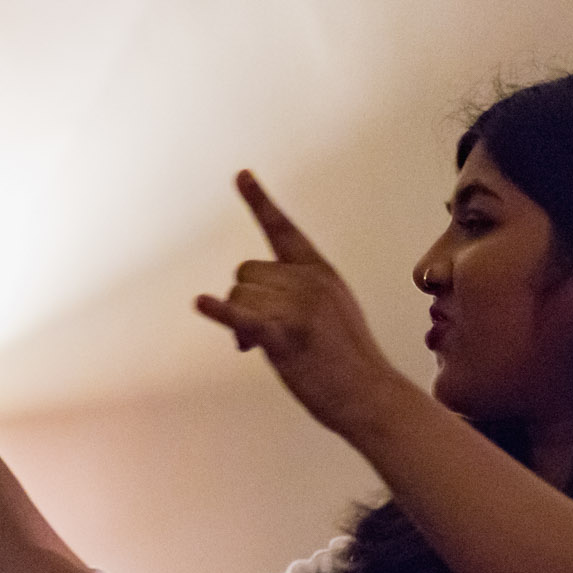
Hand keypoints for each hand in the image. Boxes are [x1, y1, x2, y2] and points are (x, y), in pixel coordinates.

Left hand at [195, 172, 411, 439]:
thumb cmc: (347, 361)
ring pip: (239, 298)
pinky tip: (202, 303)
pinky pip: (243, 318)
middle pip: (246, 274)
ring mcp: (299, 309)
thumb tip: (245, 304)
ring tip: (258, 349)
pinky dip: (221, 313)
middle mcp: (309, 282)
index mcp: (320, 272)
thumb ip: (296, 295)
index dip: (260, 203)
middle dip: (243, 302)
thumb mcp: (330, 312)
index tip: (241, 175)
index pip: (283, 230)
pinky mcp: (286, 337)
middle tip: (256, 337)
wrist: (371, 397)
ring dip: (238, 325)